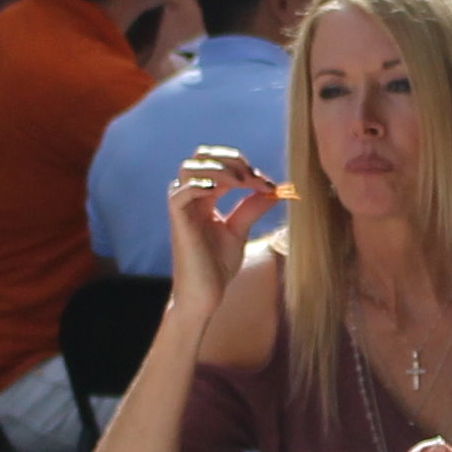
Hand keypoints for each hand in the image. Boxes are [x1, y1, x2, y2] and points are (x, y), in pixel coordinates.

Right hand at [166, 148, 282, 307]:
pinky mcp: (176, 221)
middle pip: (202, 156)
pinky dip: (201, 185)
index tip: (268, 185)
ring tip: (242, 183)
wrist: (205, 295)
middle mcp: (191, 197)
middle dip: (231, 160)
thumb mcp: (239, 230)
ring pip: (189, 167)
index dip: (244, 167)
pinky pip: (180, 192)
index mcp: (204, 197)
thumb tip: (275, 188)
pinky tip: (219, 192)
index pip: (219, 163)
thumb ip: (252, 207)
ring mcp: (182, 207)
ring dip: (220, 169)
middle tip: (254, 179)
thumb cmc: (217, 266)